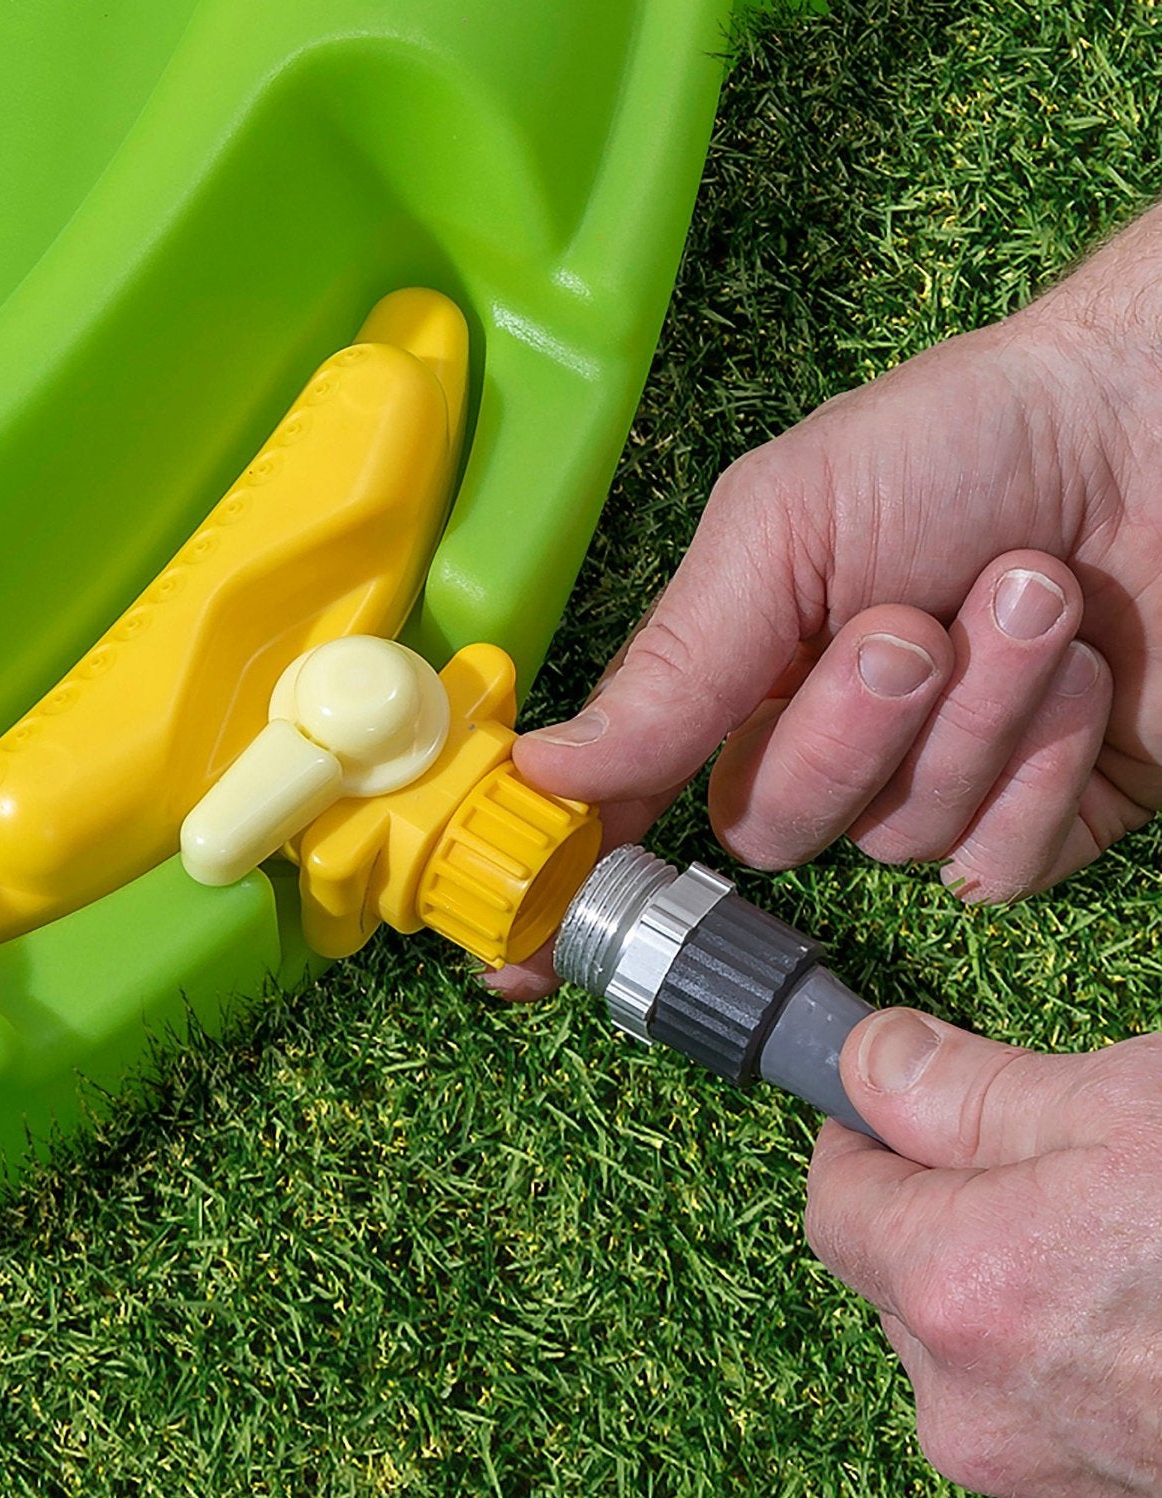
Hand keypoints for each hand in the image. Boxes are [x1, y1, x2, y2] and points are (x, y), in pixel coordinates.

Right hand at [491, 207, 1161, 998]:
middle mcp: (825, 749)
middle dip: (847, 727)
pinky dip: (1042, 766)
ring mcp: (932, 793)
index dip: (578, 875)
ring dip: (973, 717)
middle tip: (911, 623)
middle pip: (773, 828)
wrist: (1156, 426)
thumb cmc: (959, 444)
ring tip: (1030, 594)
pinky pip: (1000, 868)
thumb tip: (540, 773)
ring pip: (898, 844)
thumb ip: (672, 666)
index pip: (634, 801)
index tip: (514, 956)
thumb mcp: (780, 529)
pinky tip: (1084, 675)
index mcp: (740, 676)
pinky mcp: (1039, 822)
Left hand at [809, 1009, 1161, 1495]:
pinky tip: (1140, 1302)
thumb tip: (867, 1061)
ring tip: (1113, 1234)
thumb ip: (963, 1090)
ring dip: (1003, 1276)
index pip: (833, 1205)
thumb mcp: (1126, 1104)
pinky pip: (1032, 1399)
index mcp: (963, 1291)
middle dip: (936, 1206)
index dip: (858, 1139)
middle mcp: (980, 1407)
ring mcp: (1046, 1474)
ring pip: (964, 1342)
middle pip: (892, 1276)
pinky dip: (1060, 1342)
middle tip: (1032, 1157)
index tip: (889, 1104)